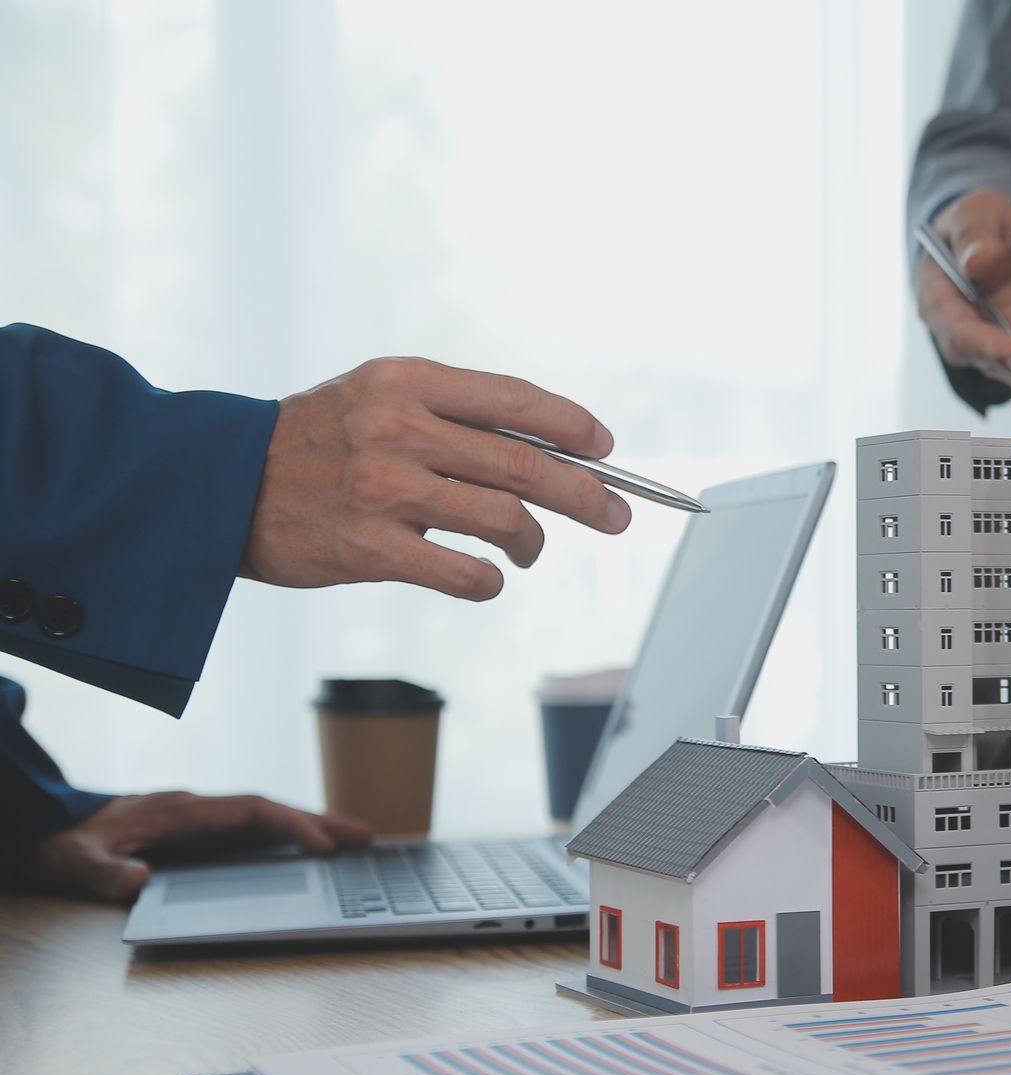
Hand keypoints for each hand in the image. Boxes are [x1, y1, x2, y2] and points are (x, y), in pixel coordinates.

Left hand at [32, 792, 371, 902]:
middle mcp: (197, 811)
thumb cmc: (62, 846)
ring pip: (266, 821)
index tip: (322, 845)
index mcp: (179, 812)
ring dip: (310, 829)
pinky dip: (287, 840)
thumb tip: (139, 879)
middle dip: (320, 822)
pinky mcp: (198, 838)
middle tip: (367, 837)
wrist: (45, 833)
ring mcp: (200, 823)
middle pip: (271, 810)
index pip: (249, 811)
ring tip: (355, 843)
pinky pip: (253, 835)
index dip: (290, 826)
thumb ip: (105, 873)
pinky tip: (308, 854)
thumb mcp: (74, 863)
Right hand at [242, 358, 632, 601]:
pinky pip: (466, 572)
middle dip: (586, 494)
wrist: (216, 486)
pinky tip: (488, 578)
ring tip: (529, 549)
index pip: (514, 399)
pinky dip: (491, 581)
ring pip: (505, 519)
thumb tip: (549, 449)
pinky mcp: (371, 547)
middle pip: (526, 464)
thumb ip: (452, 414)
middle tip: (617, 516)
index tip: (605, 449)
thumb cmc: (315, 444)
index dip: (572, 426)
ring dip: (533, 542)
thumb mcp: (376, 398)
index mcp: (406, 381)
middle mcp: (399, 428)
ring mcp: (385, 488)